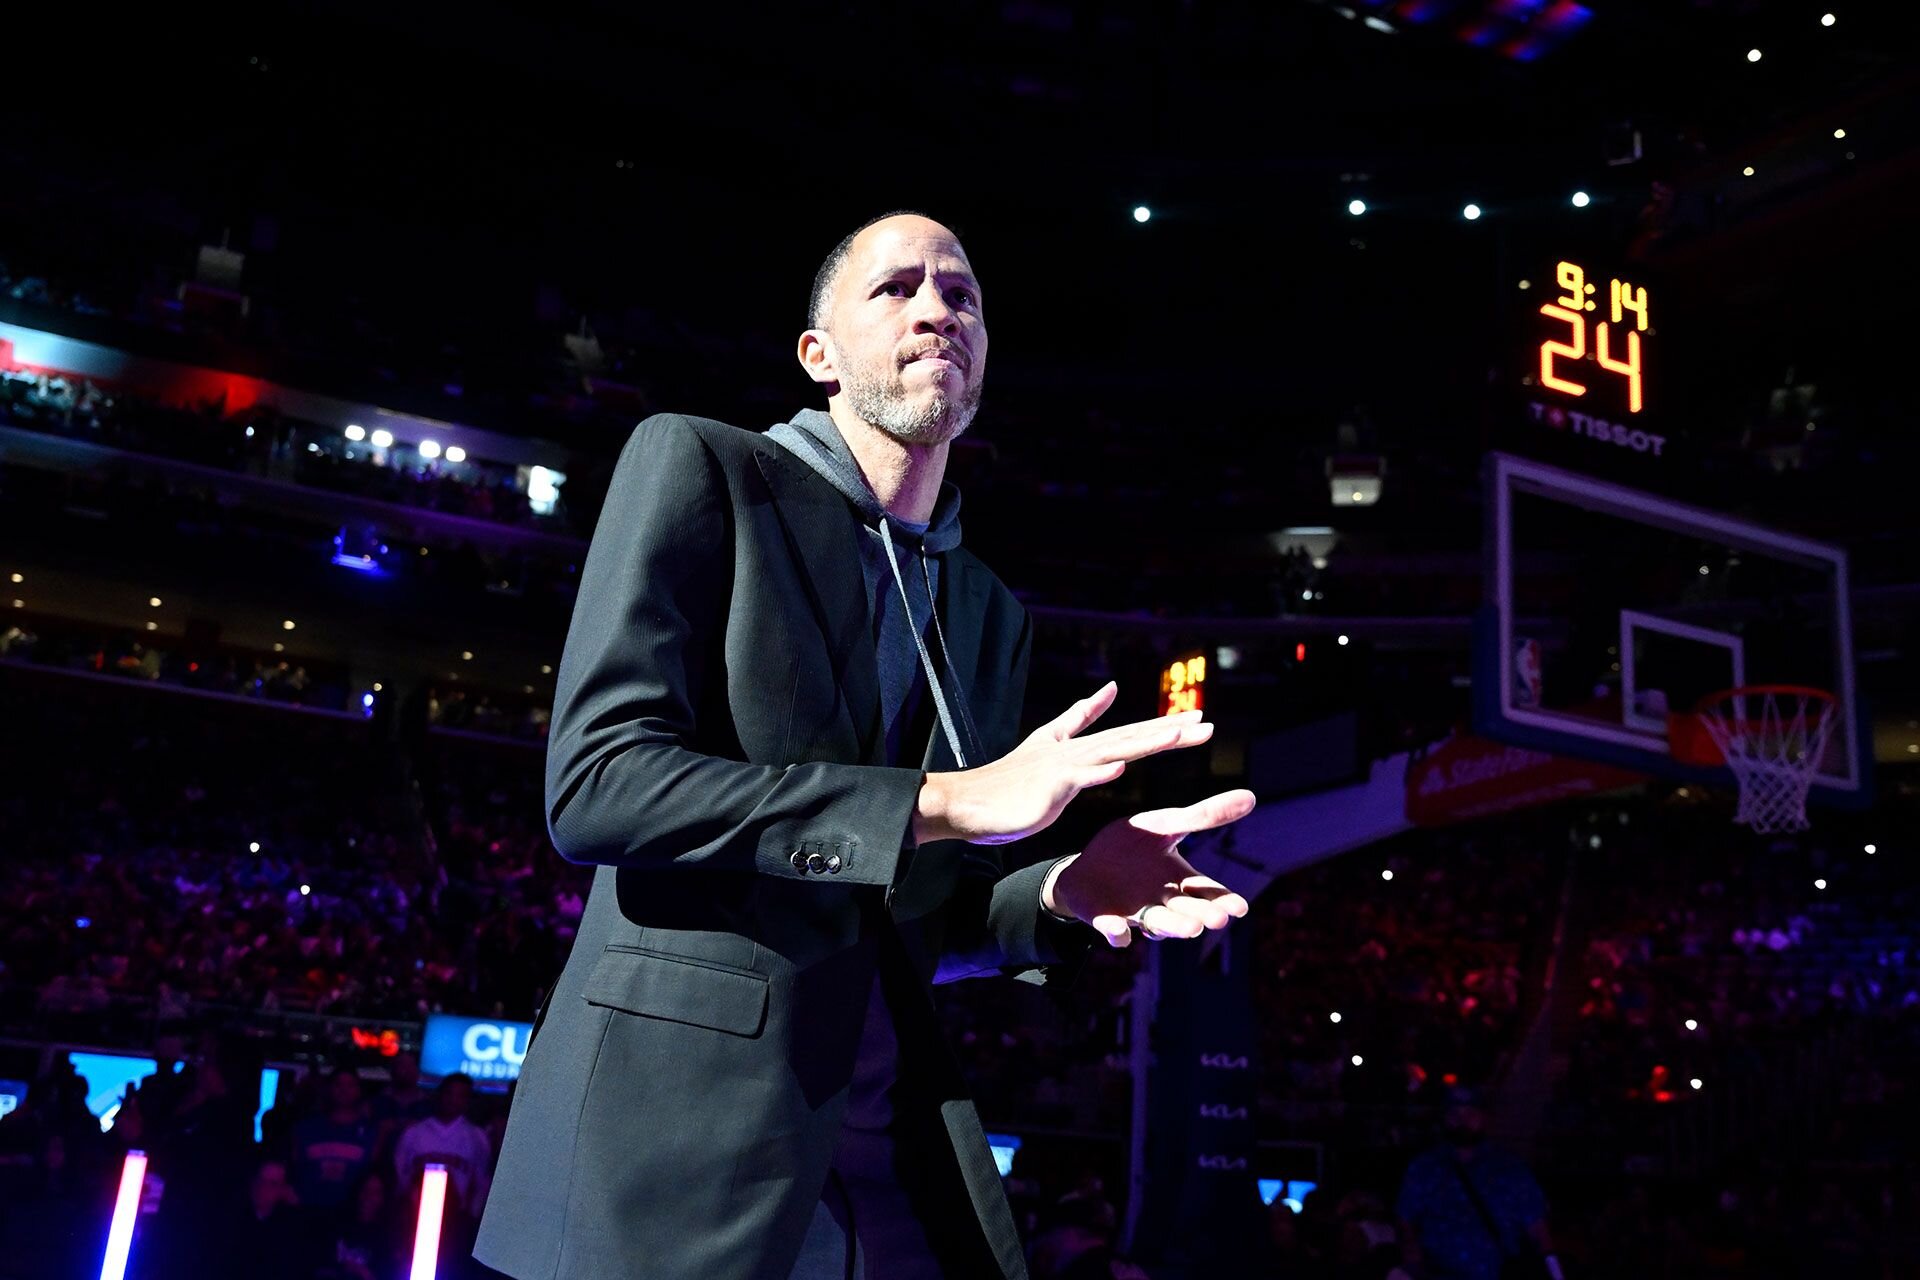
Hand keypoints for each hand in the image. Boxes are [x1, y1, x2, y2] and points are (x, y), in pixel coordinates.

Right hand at [912, 682, 1212, 845]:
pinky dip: (1097, 774)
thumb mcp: (1049, 743)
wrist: (968, 803)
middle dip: (1170, 731)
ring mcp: (1061, 768)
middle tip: (1207, 724)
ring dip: (1145, 742)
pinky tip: (1119, 770)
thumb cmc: (1009, 783)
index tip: (1197, 719)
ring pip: (1111, 752)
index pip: (1128, 734)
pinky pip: (1075, 780)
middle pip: (1130, 739)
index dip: (1162, 726)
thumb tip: (1109, 687)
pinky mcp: (1046, 788)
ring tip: (1177, 734)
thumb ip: (1079, 717)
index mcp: (1077, 747)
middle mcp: (1074, 752)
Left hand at [1046, 788, 1255, 946]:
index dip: (1223, 901)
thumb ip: (1203, 816)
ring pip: (1156, 923)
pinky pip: (1112, 928)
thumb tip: (1252, 796)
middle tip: (1216, 920)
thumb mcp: (1166, 825)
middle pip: (1185, 911)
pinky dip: (1117, 932)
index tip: (1240, 908)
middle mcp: (1162, 901)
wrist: (1088, 864)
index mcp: (1178, 880)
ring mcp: (1135, 913)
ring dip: (1172, 927)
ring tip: (1190, 929)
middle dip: (1200, 915)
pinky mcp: (1105, 919)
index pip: (1206, 892)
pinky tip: (1121, 932)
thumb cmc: (1134, 846)